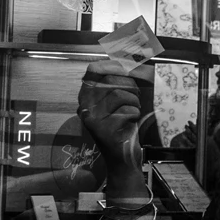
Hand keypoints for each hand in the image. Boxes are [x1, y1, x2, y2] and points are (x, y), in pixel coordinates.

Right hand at [77, 60, 147, 196]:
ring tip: (133, 111)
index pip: (93, 71)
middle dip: (130, 85)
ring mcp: (91, 119)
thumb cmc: (123, 128)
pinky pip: (127, 111)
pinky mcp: (102, 130)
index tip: (128, 65)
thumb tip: (125, 58)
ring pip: (119, 94)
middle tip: (135, 98)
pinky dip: (135, 115)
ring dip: (134, 102)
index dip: (112, 64)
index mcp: (85, 98)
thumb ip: (117, 83)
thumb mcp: (118, 104)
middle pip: (110, 80)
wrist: (122, 160)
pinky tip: (131, 124)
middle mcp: (84, 107)